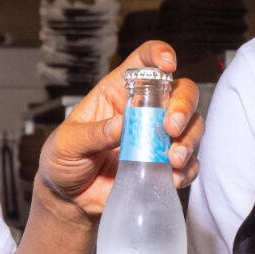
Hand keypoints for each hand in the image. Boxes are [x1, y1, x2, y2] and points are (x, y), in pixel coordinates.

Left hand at [36, 41, 204, 218]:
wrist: (68, 198)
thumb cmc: (63, 160)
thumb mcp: (67, 143)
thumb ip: (93, 134)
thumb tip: (121, 125)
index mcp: (118, 92)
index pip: (144, 61)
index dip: (159, 54)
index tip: (168, 64)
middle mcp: (143, 111)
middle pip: (180, 92)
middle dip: (183, 106)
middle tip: (171, 127)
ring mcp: (156, 138)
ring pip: (191, 126)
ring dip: (189, 140)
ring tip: (173, 158)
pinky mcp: (162, 165)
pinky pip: (189, 163)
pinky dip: (187, 170)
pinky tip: (173, 177)